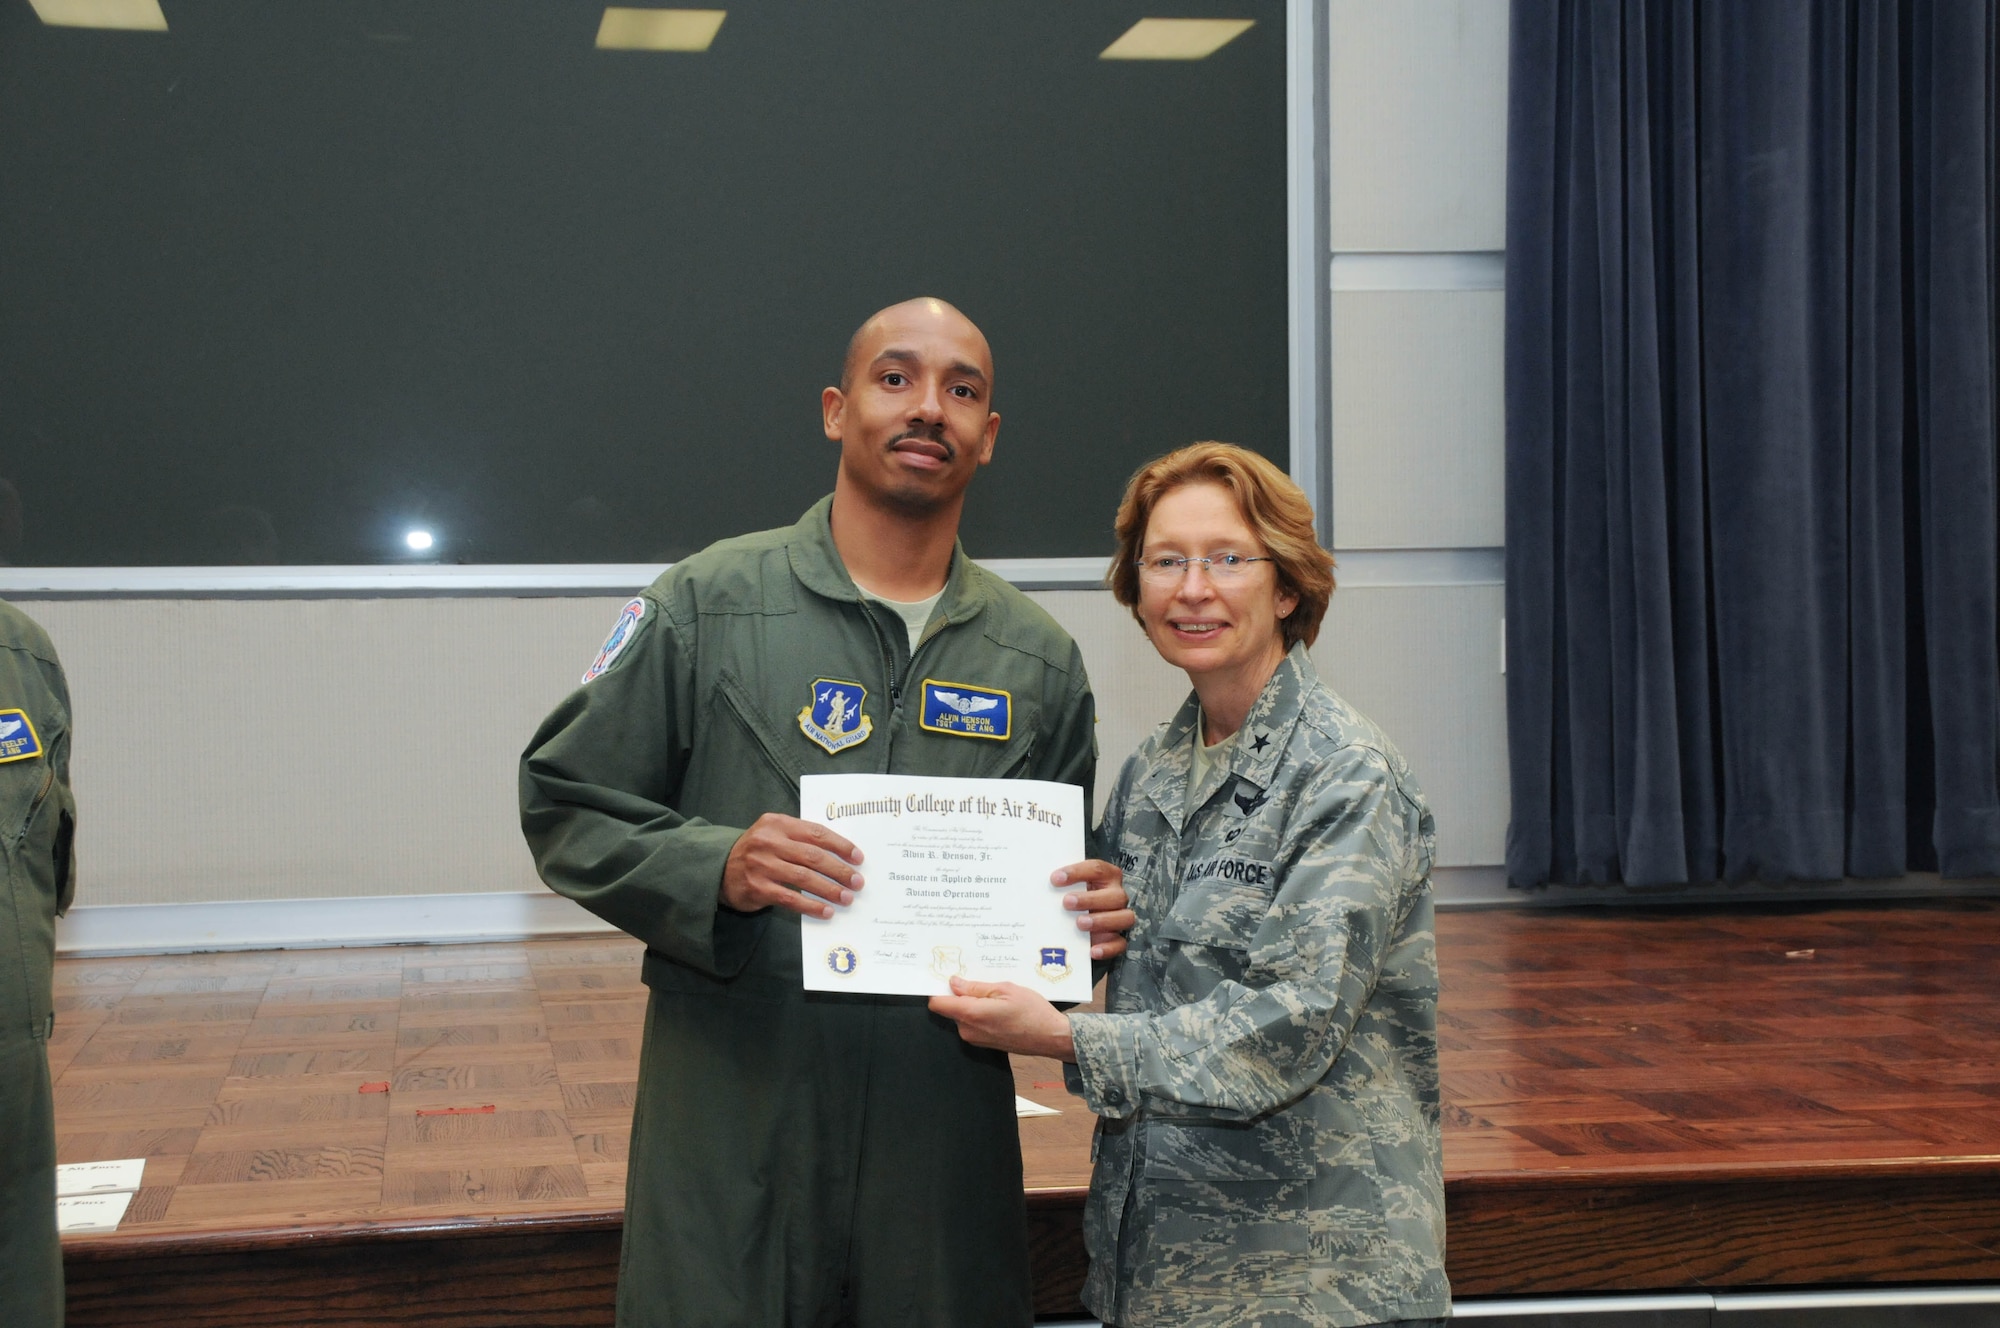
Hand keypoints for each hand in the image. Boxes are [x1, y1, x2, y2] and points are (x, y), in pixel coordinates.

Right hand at [720, 814, 862, 919]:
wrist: (719, 868)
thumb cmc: (758, 851)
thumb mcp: (774, 834)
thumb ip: (800, 838)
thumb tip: (841, 854)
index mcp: (777, 824)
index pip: (816, 832)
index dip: (840, 845)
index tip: (858, 857)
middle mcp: (768, 842)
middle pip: (813, 856)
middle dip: (839, 870)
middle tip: (857, 882)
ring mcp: (761, 865)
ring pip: (804, 878)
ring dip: (829, 889)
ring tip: (846, 898)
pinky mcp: (757, 888)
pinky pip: (790, 898)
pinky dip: (811, 905)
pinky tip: (825, 911)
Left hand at [928, 978, 1074, 1059]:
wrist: (1050, 1038)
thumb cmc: (1032, 1012)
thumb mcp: (1005, 989)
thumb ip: (976, 987)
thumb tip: (954, 983)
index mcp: (971, 1014)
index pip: (938, 1003)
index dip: (938, 989)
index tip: (945, 977)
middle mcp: (968, 1030)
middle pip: (950, 1008)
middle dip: (959, 994)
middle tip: (979, 981)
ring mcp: (975, 1039)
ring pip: (962, 1015)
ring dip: (972, 1003)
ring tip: (995, 995)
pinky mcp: (983, 1043)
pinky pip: (972, 1024)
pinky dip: (980, 1013)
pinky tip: (998, 1007)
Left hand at [1054, 859, 1134, 960]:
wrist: (1073, 924)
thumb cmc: (1069, 899)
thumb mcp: (1062, 888)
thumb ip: (1054, 884)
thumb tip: (1026, 882)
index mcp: (1106, 876)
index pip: (1096, 869)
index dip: (1077, 872)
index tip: (1055, 878)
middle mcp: (1116, 895)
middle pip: (1115, 895)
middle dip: (1090, 899)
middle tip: (1067, 902)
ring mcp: (1119, 917)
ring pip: (1124, 918)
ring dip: (1101, 921)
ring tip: (1079, 923)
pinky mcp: (1116, 939)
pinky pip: (1120, 944)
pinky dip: (1108, 948)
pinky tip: (1092, 950)